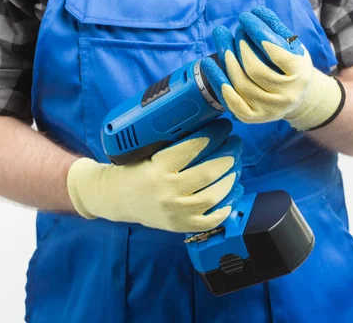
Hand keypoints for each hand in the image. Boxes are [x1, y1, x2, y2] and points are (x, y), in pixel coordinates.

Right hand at [66, 119, 242, 232]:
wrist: (115, 199)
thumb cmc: (134, 170)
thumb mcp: (149, 152)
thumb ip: (175, 145)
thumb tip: (208, 127)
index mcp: (158, 168)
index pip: (193, 148)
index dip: (214, 134)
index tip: (224, 126)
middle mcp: (167, 191)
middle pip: (208, 171)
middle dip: (229, 154)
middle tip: (236, 143)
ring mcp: (176, 212)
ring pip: (215, 195)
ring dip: (231, 177)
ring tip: (236, 164)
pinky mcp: (181, 226)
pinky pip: (213, 219)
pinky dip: (228, 204)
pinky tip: (234, 189)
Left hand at [211, 6, 344, 130]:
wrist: (295, 97)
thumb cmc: (289, 66)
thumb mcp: (291, 46)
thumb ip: (276, 29)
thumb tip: (256, 12)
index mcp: (300, 75)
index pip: (276, 52)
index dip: (258, 32)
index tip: (246, 17)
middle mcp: (286, 96)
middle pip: (255, 70)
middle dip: (241, 46)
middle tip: (235, 29)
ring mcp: (269, 109)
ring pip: (241, 84)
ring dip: (227, 59)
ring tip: (221, 39)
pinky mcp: (254, 118)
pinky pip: (232, 102)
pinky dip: (218, 82)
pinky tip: (209, 64)